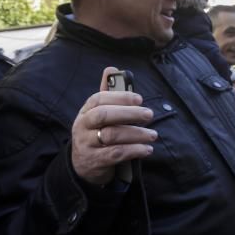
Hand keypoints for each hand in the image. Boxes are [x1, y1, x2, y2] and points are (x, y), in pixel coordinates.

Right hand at [71, 67, 155, 185]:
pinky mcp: (95, 161)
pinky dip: (134, 150)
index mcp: (86, 111)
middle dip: (129, 113)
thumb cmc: (96, 134)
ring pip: (112, 135)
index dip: (120, 97)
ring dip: (136, 134)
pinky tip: (146, 149)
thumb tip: (112, 69)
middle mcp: (83, 126)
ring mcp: (87, 144)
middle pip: (104, 115)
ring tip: (152, 135)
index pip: (99, 99)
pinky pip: (116, 154)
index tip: (139, 99)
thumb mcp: (98, 114)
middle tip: (149, 114)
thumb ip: (107, 93)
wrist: (83, 166)